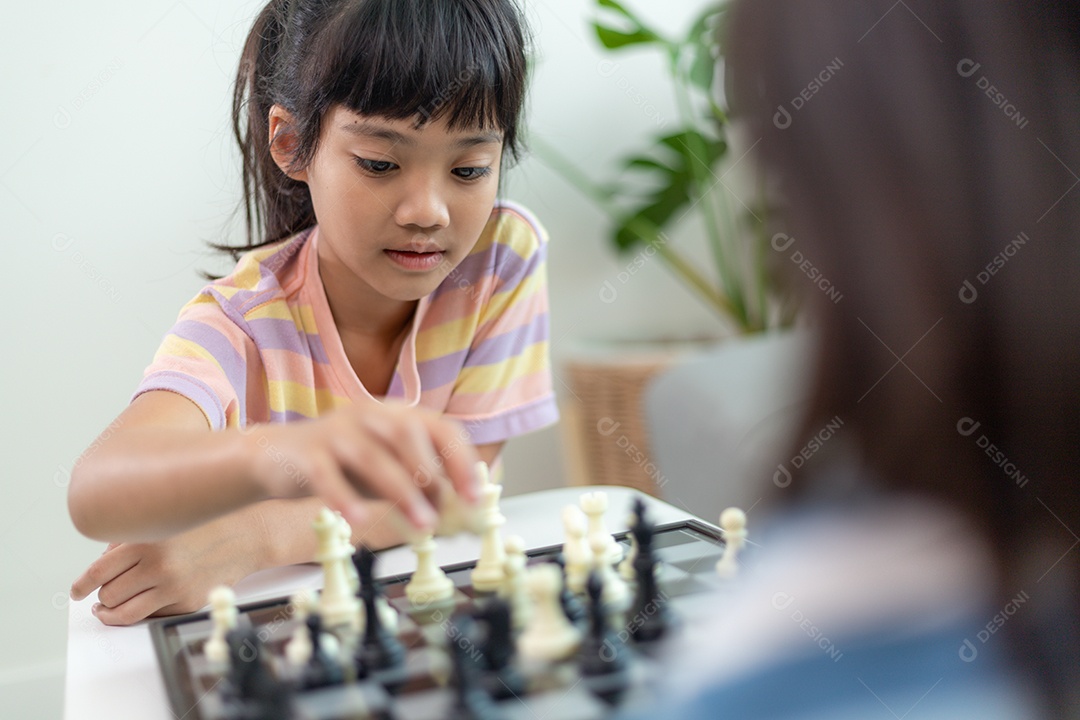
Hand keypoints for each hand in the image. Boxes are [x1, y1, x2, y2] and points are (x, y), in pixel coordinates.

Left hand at [69, 507, 265, 625]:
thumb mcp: (163, 520)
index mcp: (146, 541)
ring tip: (111, 608)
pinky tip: (145, 602)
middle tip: (105, 593)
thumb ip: (130, 540)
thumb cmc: (206, 523)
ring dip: (113, 612)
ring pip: (124, 613)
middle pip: (109, 594)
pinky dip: (143, 611)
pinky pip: (153, 615)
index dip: (82, 585)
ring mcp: (174, 587)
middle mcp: (158, 566)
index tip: (77, 591)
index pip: (98, 572)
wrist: (248, 535)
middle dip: (104, 595)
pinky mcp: (188, 602)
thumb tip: (103, 563)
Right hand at [244, 401, 479, 531]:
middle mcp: (370, 414)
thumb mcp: (388, 471)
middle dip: (431, 475)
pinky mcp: (308, 453)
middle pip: (407, 434)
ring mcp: (337, 430)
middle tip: (444, 514)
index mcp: (397, 414)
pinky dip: (344, 496)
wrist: (277, 456)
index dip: (461, 460)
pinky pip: (327, 474)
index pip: (440, 427)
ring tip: (420, 524)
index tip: (474, 496)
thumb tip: (457, 512)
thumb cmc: (342, 463)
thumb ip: (419, 486)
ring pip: (373, 456)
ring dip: (401, 492)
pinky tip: (358, 518)